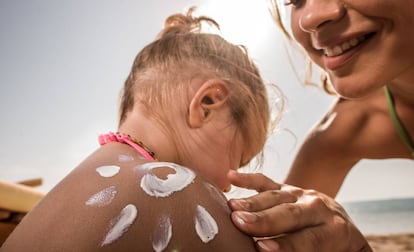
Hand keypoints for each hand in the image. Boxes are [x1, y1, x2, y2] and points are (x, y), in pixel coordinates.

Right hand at [227, 171, 371, 251]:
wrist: (345, 229)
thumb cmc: (335, 249)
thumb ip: (306, 250)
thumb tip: (271, 250)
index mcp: (334, 231)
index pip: (309, 238)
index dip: (285, 244)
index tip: (261, 247)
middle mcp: (318, 208)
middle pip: (290, 213)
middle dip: (263, 218)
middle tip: (240, 223)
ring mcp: (301, 194)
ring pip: (276, 196)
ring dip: (253, 202)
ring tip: (232, 208)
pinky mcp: (287, 188)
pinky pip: (267, 182)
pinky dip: (248, 179)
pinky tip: (231, 177)